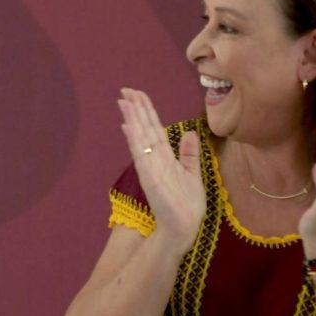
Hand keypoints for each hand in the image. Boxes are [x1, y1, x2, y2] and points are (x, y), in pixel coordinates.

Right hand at [117, 89, 202, 237]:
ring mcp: (150, 166)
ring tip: (123, 101)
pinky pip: (140, 154)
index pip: (155, 128)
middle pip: (145, 128)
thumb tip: (190, 133)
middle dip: (136, 108)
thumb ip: (190, 153)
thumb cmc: (187, 204)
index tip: (138, 95)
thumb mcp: (193, 172)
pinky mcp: (149, 176)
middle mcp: (155, 158)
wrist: (184, 225)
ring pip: (140, 137)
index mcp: (165, 156)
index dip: (147, 111)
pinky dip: (134, 139)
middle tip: (125, 90)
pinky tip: (128, 126)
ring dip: (132, 118)